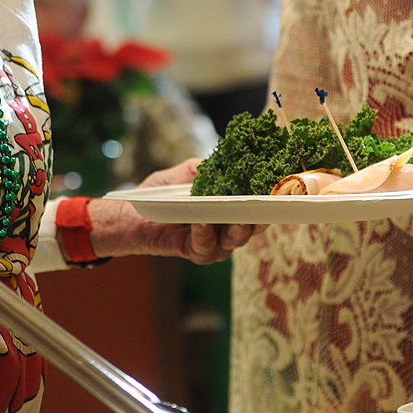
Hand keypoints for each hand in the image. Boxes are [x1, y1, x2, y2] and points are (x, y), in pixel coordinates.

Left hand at [83, 159, 254, 263]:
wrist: (132, 214)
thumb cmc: (162, 193)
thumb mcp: (184, 175)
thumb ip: (205, 168)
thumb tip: (222, 159)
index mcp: (229, 211)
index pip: (255, 208)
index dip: (268, 201)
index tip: (279, 189)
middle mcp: (226, 231)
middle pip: (252, 228)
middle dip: (260, 218)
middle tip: (266, 205)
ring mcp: (213, 244)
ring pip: (233, 240)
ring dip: (237, 228)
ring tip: (237, 215)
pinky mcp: (195, 252)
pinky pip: (205, 245)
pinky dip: (205, 231)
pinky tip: (203, 219)